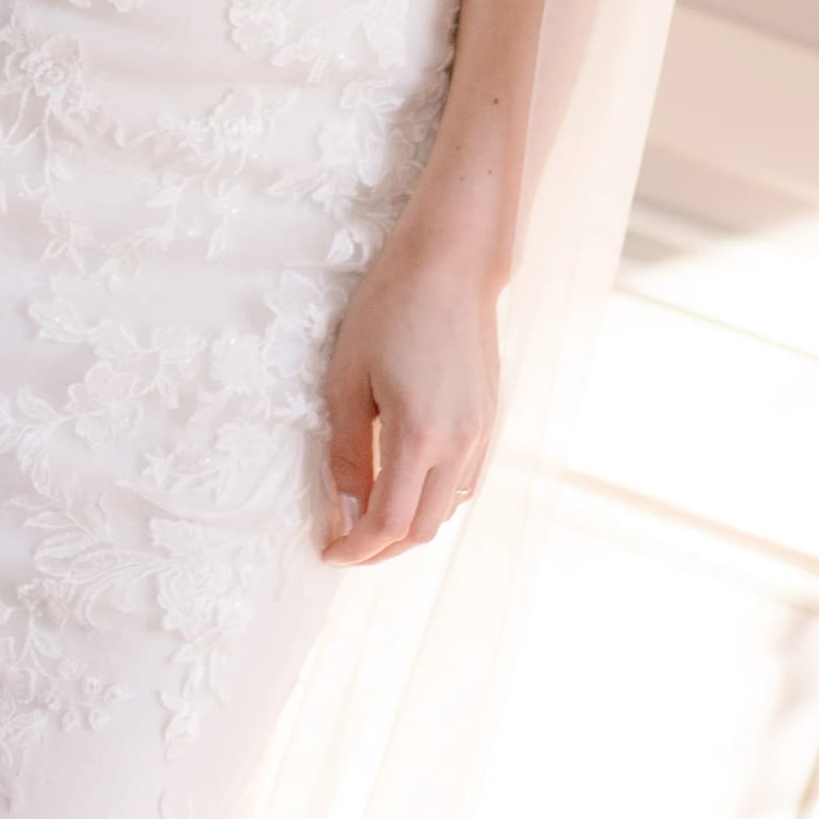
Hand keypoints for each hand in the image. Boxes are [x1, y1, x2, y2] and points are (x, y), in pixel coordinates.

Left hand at [320, 218, 500, 564]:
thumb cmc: (388, 309)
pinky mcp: (489, 420)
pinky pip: (463, 481)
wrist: (450, 264)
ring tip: (369, 512)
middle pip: (421, 529)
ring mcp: (481, 433)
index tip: (329, 553)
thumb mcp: (347, 379)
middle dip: (380, 548)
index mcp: (419, 435)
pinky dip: (433, 496)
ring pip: (446, 508)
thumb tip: (343, 508)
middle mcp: (459, 443)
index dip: (356, 548)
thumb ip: (345, 451)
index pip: (388, 523)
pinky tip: (406, 480)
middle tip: (345, 543)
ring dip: (409, 522)